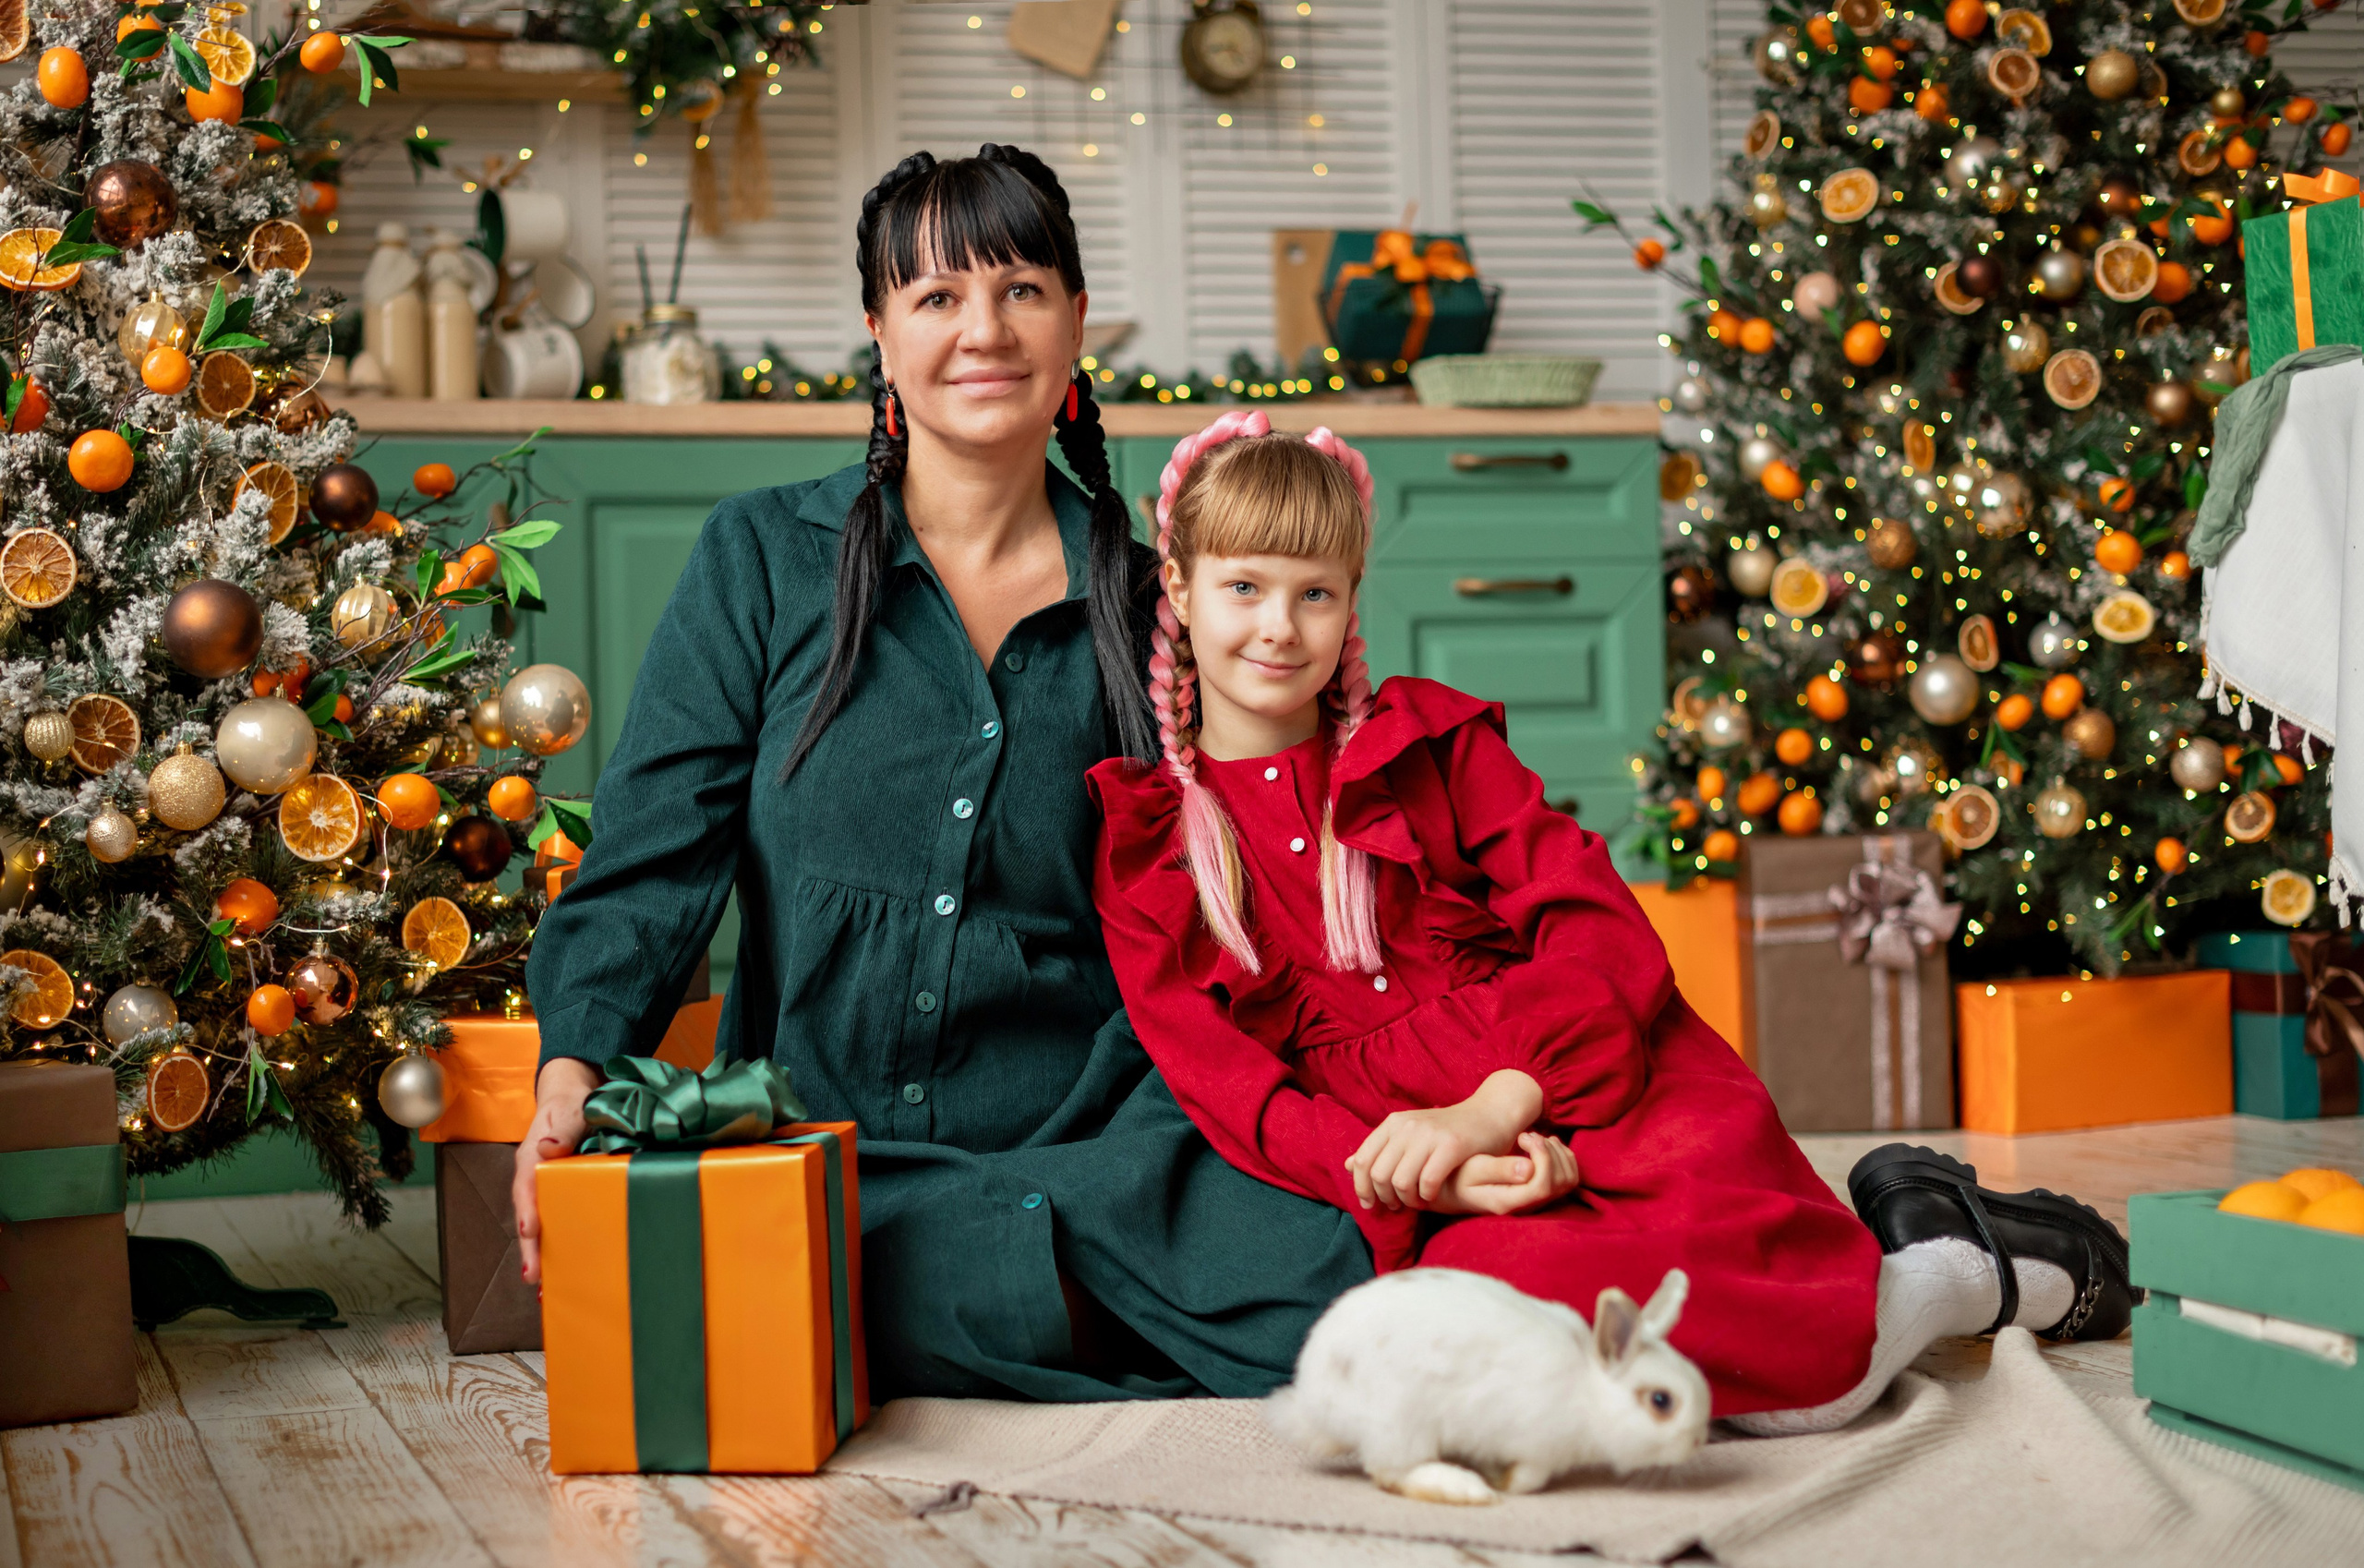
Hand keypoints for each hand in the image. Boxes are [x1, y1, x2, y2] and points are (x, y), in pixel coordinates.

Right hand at [514, 1056, 599, 1284]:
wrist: (575, 1097)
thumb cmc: (572, 1103)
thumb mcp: (570, 1110)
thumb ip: (562, 1128)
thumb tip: (547, 1146)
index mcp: (531, 1157)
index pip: (525, 1186)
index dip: (527, 1209)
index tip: (530, 1232)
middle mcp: (533, 1177)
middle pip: (529, 1216)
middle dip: (529, 1248)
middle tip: (533, 1278)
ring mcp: (546, 1189)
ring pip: (541, 1225)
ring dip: (542, 1254)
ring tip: (545, 1290)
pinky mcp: (561, 1196)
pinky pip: (559, 1222)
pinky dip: (561, 1245)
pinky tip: (570, 1270)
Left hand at [1346, 1070, 1543, 1210]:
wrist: (1489, 1113)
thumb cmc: (1448, 1130)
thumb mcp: (1410, 1134)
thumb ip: (1380, 1149)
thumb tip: (1346, 1165)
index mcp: (1393, 1123)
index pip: (1361, 1161)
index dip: (1362, 1188)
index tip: (1371, 1205)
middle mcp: (1407, 1126)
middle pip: (1379, 1175)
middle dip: (1385, 1198)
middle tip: (1398, 1206)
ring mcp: (1429, 1134)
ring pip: (1401, 1181)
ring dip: (1407, 1200)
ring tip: (1416, 1203)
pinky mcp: (1452, 1145)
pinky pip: (1428, 1181)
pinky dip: (1427, 1196)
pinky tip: (1432, 1197)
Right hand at [1433, 1132, 1579, 1216]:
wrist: (1454, 1187)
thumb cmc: (1459, 1175)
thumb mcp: (1473, 1169)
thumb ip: (1499, 1169)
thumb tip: (1529, 1168)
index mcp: (1508, 1202)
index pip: (1543, 1186)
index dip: (1543, 1158)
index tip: (1524, 1137)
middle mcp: (1527, 1206)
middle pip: (1561, 1181)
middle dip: (1550, 1151)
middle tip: (1527, 1134)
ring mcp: (1536, 1201)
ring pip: (1568, 1179)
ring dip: (1558, 1152)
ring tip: (1534, 1138)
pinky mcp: (1541, 1192)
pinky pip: (1568, 1176)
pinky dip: (1563, 1155)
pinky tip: (1543, 1144)